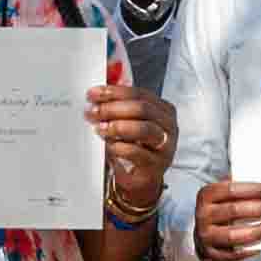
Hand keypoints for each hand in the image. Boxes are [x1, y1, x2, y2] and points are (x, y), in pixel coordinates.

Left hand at [87, 80, 176, 229]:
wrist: (140, 178)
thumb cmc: (135, 146)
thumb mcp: (129, 121)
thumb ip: (121, 102)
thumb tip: (107, 82)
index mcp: (163, 110)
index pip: (139, 94)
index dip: (114, 92)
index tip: (93, 94)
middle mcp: (167, 126)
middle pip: (142, 109)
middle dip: (113, 108)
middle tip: (93, 112)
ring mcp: (165, 146)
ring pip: (144, 129)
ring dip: (118, 126)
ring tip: (100, 128)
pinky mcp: (156, 165)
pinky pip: (137, 153)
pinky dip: (120, 147)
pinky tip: (109, 145)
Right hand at [189, 178, 260, 260]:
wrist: (204, 234)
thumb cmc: (220, 211)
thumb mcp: (225, 195)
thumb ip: (241, 189)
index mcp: (207, 195)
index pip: (231, 190)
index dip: (254, 190)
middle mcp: (204, 215)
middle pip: (234, 210)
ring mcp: (206, 235)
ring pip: (233, 234)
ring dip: (257, 231)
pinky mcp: (212, 253)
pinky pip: (233, 253)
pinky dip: (249, 249)